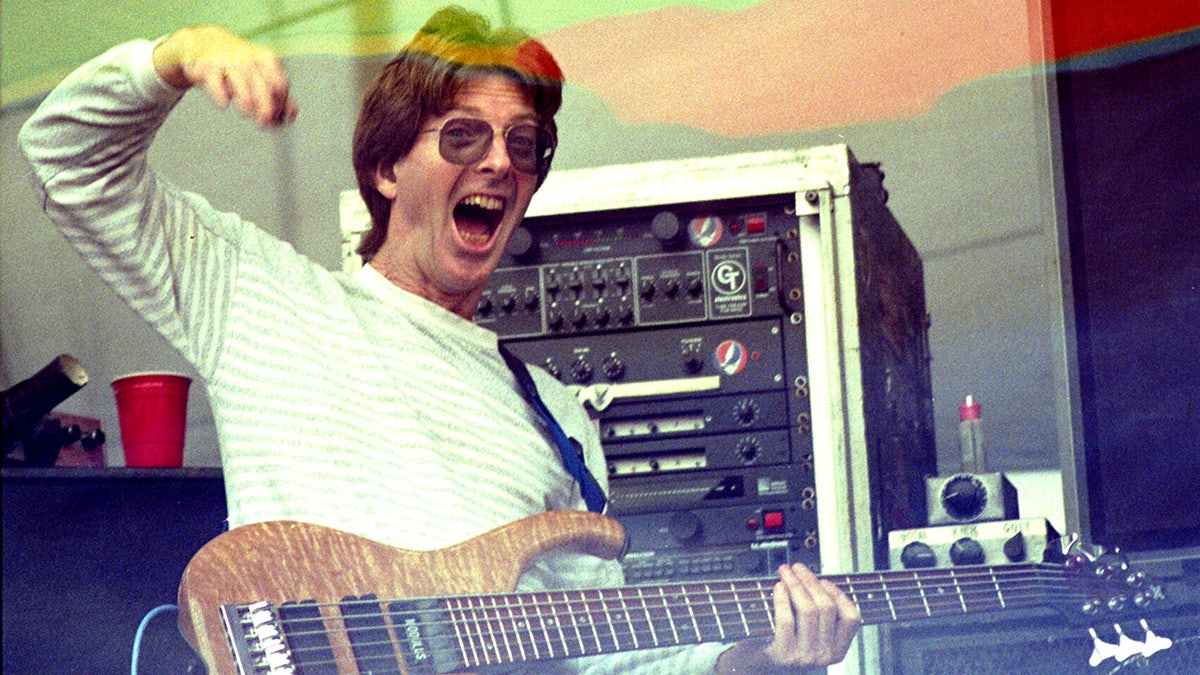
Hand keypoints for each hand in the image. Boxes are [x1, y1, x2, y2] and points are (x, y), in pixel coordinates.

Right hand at [153, 25, 296, 127]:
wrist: (204, 42)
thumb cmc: (238, 66)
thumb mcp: (261, 77)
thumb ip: (278, 97)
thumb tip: (291, 115)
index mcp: (266, 60)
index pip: (280, 85)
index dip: (279, 105)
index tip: (274, 120)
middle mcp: (248, 58)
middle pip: (262, 84)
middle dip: (266, 106)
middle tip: (263, 123)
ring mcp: (227, 60)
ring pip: (240, 80)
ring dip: (246, 98)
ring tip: (246, 112)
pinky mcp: (206, 66)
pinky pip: (214, 79)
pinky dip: (219, 92)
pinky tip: (224, 104)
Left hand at [715, 563, 861, 672]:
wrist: (761, 667)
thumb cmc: (786, 644)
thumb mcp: (812, 635)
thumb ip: (819, 614)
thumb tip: (813, 579)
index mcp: (837, 649)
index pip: (851, 617)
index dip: (839, 594)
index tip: (823, 580)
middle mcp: (825, 654)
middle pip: (826, 607)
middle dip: (811, 581)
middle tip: (798, 567)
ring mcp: (805, 656)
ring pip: (808, 610)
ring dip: (796, 584)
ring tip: (785, 572)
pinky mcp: (784, 654)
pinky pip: (786, 619)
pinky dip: (782, 599)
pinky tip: (778, 587)